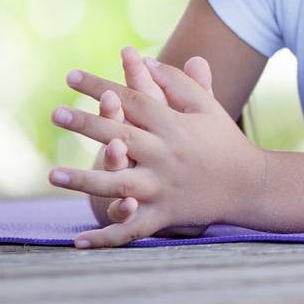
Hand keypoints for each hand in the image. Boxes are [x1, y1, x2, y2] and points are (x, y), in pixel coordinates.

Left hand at [49, 54, 260, 246]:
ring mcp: (164, 187)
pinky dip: (107, 238)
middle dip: (87, 125)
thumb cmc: (225, 141)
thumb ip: (176, 83)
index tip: (70, 76)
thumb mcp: (207, 106)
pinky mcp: (166, 214)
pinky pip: (133, 229)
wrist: (251, 184)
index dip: (101, 86)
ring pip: (120, 184)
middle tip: (56, 114)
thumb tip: (145, 60)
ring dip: (85, 180)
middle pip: (121, 136)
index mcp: (174, 126)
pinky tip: (79, 243)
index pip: (132, 100)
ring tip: (52, 174)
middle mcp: (166, 155)